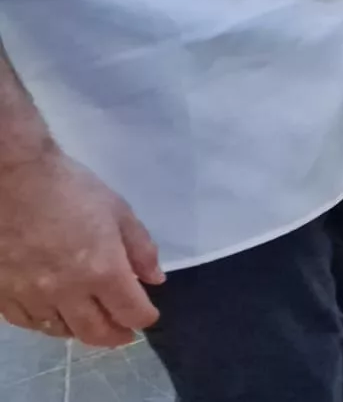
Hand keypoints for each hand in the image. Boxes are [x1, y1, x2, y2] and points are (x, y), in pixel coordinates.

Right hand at [0, 152, 163, 347]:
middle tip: (123, 333)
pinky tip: (53, 315)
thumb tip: (155, 279)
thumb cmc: (70, 188)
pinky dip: (45, 324)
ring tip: (90, 321)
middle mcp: (67, 292)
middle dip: (115, 336)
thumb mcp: (118, 211)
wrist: (11, 178)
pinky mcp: (2, 292)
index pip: (131, 313)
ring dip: (80, 330)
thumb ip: (141, 248)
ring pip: (59, 330)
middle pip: (95, 332)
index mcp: (102, 272)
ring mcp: (30, 295)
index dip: (144, 318)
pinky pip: (26, 321)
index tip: (147, 315)